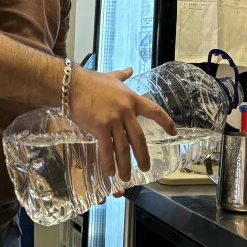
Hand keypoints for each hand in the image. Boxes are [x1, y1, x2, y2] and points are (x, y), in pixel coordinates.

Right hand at [66, 67, 175, 183]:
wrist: (73, 85)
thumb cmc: (91, 81)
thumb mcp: (111, 77)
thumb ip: (122, 76)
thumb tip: (130, 70)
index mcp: (132, 99)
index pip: (155, 111)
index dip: (166, 122)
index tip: (173, 132)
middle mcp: (126, 111)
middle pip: (139, 138)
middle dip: (143, 155)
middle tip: (146, 167)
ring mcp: (114, 120)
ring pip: (123, 147)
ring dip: (125, 164)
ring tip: (126, 177)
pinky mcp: (100, 127)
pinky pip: (106, 149)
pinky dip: (108, 162)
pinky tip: (109, 172)